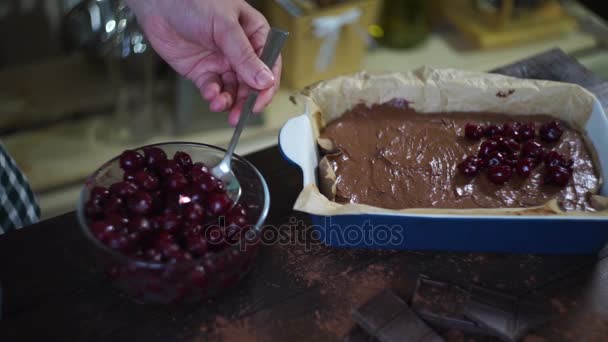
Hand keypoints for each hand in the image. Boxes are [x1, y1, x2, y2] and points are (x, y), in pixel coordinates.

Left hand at [127, 0, 281, 124]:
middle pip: (252, 83)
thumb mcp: (225, 27)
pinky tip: (210, 94)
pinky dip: (213, 95)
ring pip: (233, 90)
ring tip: (220, 105)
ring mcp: (221, 61)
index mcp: (254, 34)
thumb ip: (244, 56)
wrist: (158, 2)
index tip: (259, 102)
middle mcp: (240, 51)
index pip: (269, 65)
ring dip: (229, 101)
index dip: (267, 86)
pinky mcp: (203, 71)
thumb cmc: (193, 1)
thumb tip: (264, 80)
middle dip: (246, 100)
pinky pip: (213, 89)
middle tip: (240, 114)